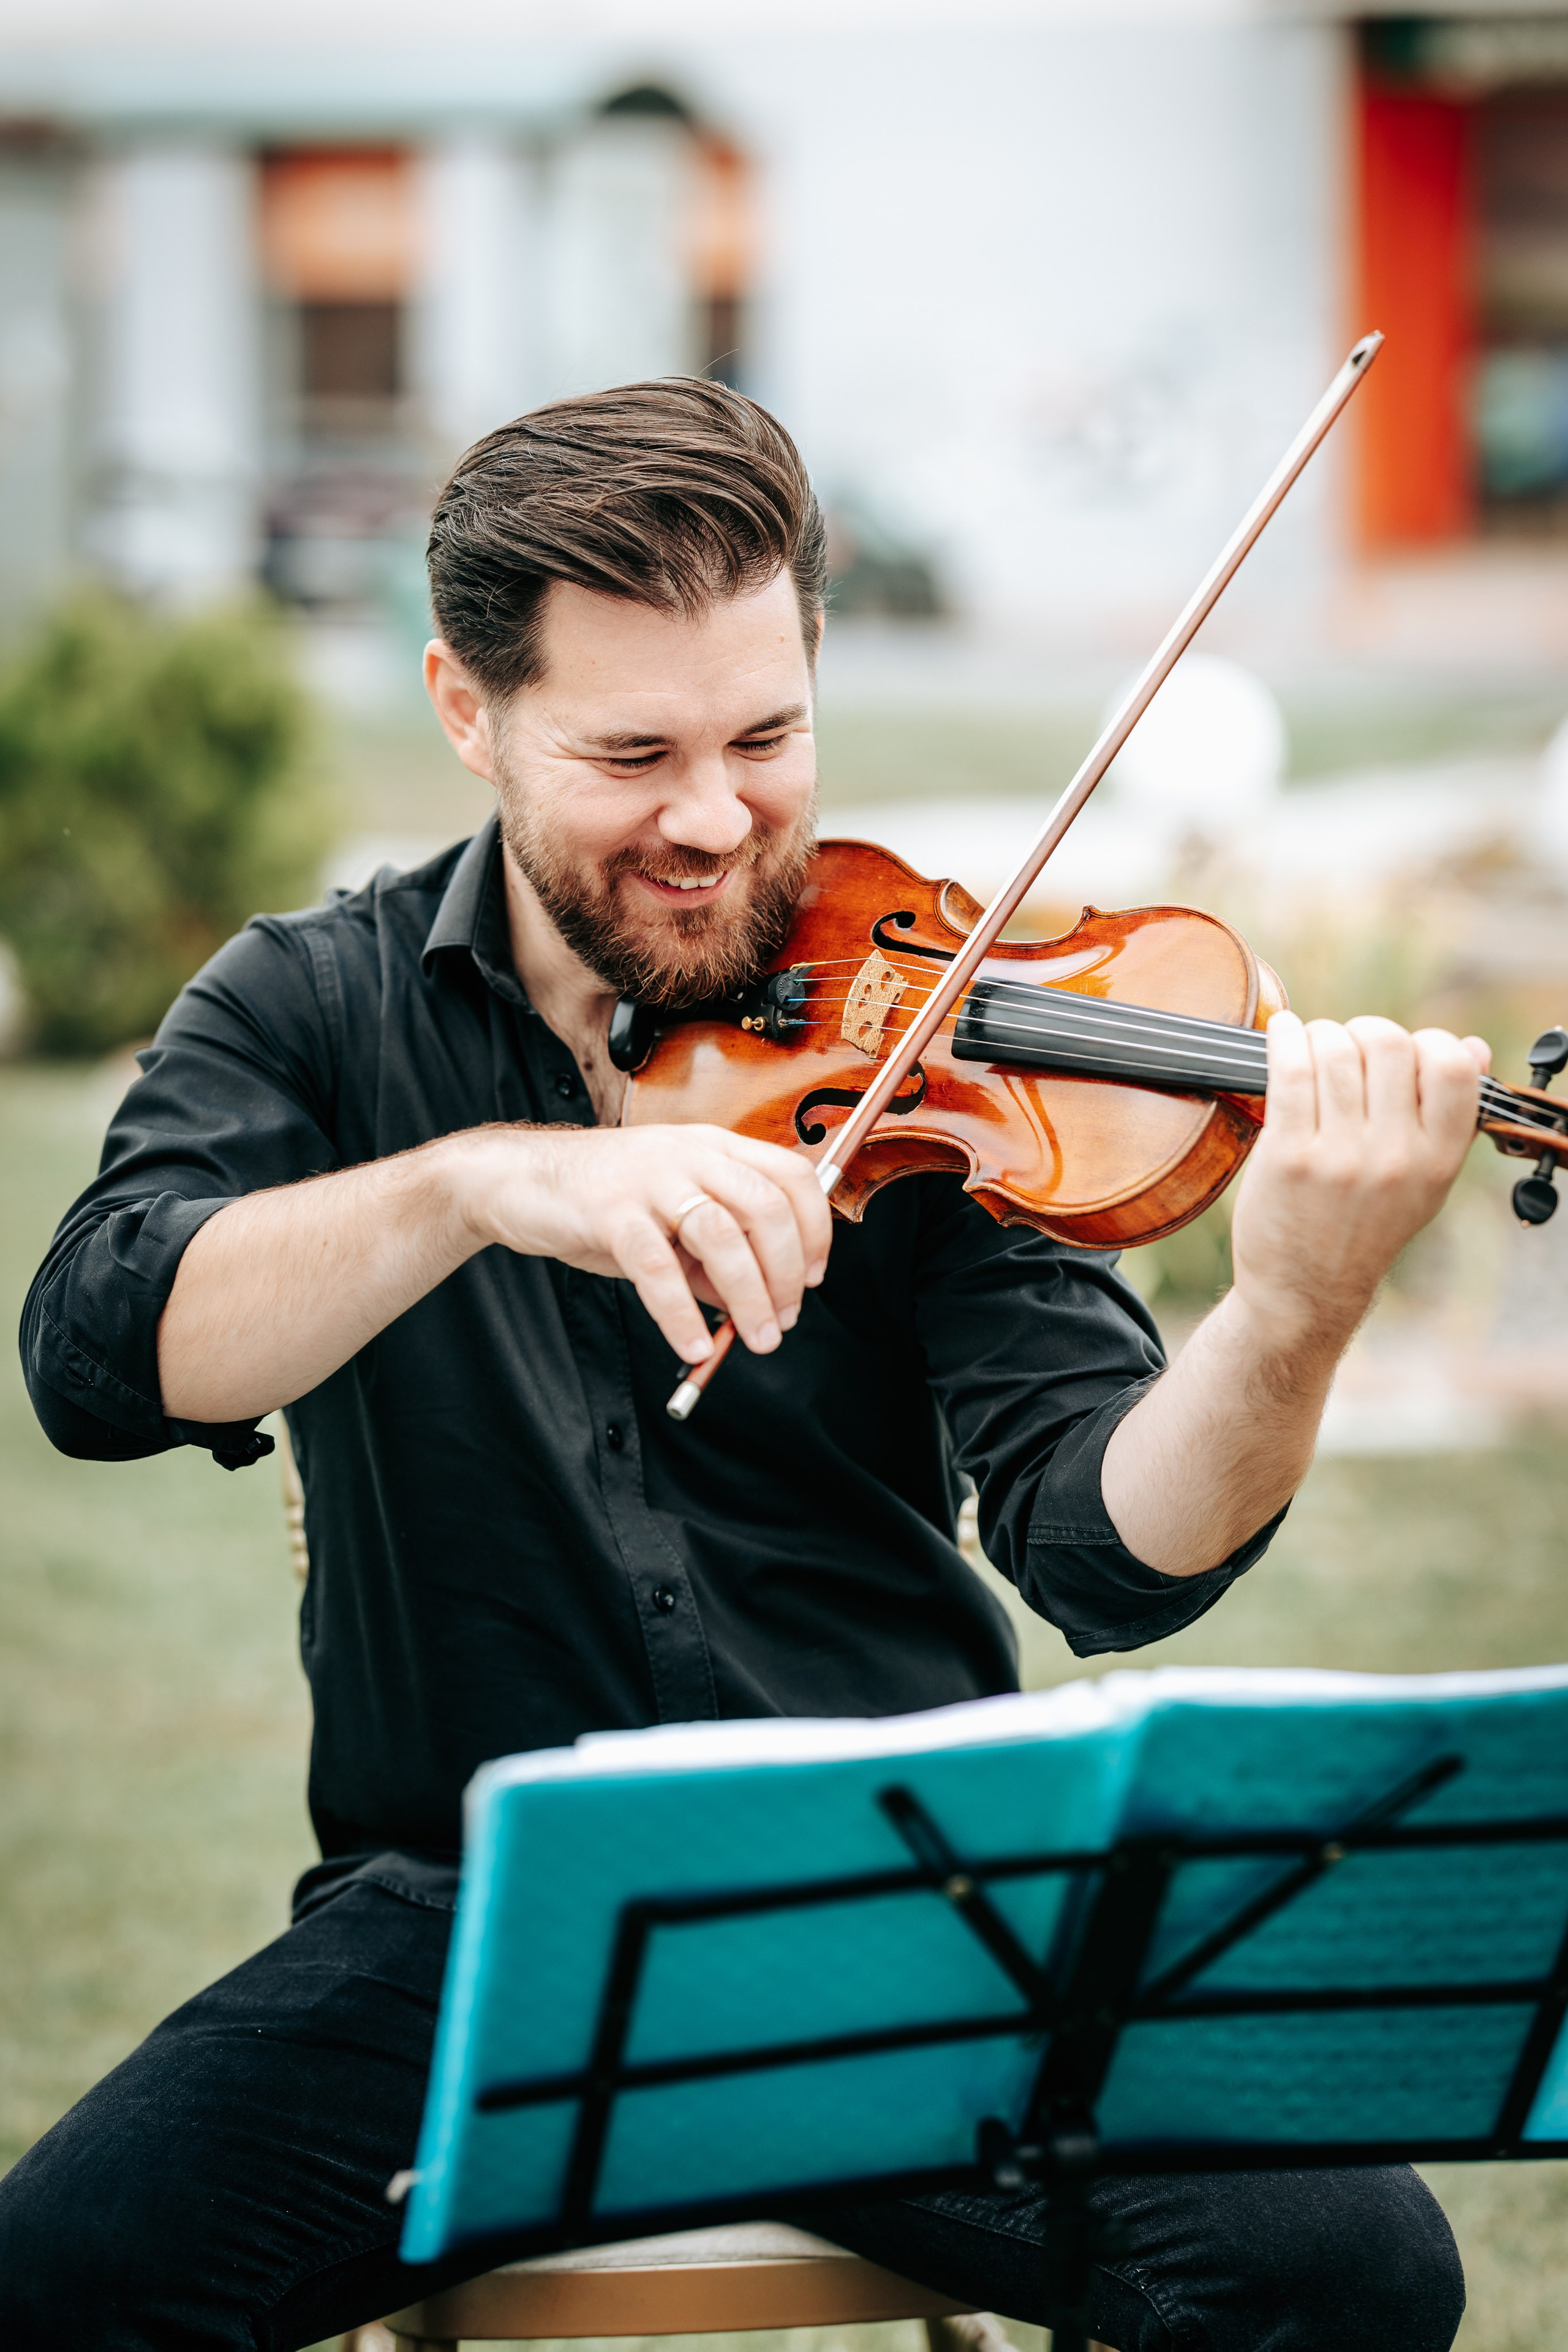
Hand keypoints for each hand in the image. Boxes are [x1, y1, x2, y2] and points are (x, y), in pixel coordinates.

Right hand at [446, 1122, 832, 1365]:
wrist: (514, 1179)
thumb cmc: (597, 1198)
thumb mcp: (667, 1220)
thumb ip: (711, 1256)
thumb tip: (750, 1303)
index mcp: (711, 1148)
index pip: (790, 1176)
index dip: (815, 1229)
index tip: (814, 1277)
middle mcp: (688, 1154)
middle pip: (766, 1206)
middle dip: (787, 1272)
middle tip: (784, 1319)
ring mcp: (649, 1178)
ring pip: (721, 1235)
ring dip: (749, 1296)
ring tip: (754, 1338)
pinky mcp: (610, 1211)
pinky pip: (657, 1268)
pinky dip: (681, 1313)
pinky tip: (691, 1345)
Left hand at [1229, 1012, 1488, 1366]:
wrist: (1305, 1292)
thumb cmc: (1363, 1227)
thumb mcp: (1423, 1182)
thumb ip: (1448, 1117)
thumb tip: (1473, 1047)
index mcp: (1438, 1160)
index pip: (1453, 1067)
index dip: (1428, 1042)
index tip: (1404, 1050)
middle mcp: (1395, 1157)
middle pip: (1389, 1045)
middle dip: (1365, 1031)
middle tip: (1347, 1045)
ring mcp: (1340, 1157)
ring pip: (1336, 1051)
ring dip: (1320, 1034)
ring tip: (1311, 1044)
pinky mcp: (1288, 1157)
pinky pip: (1289, 1072)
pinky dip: (1284, 1038)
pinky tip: (1282, 1032)